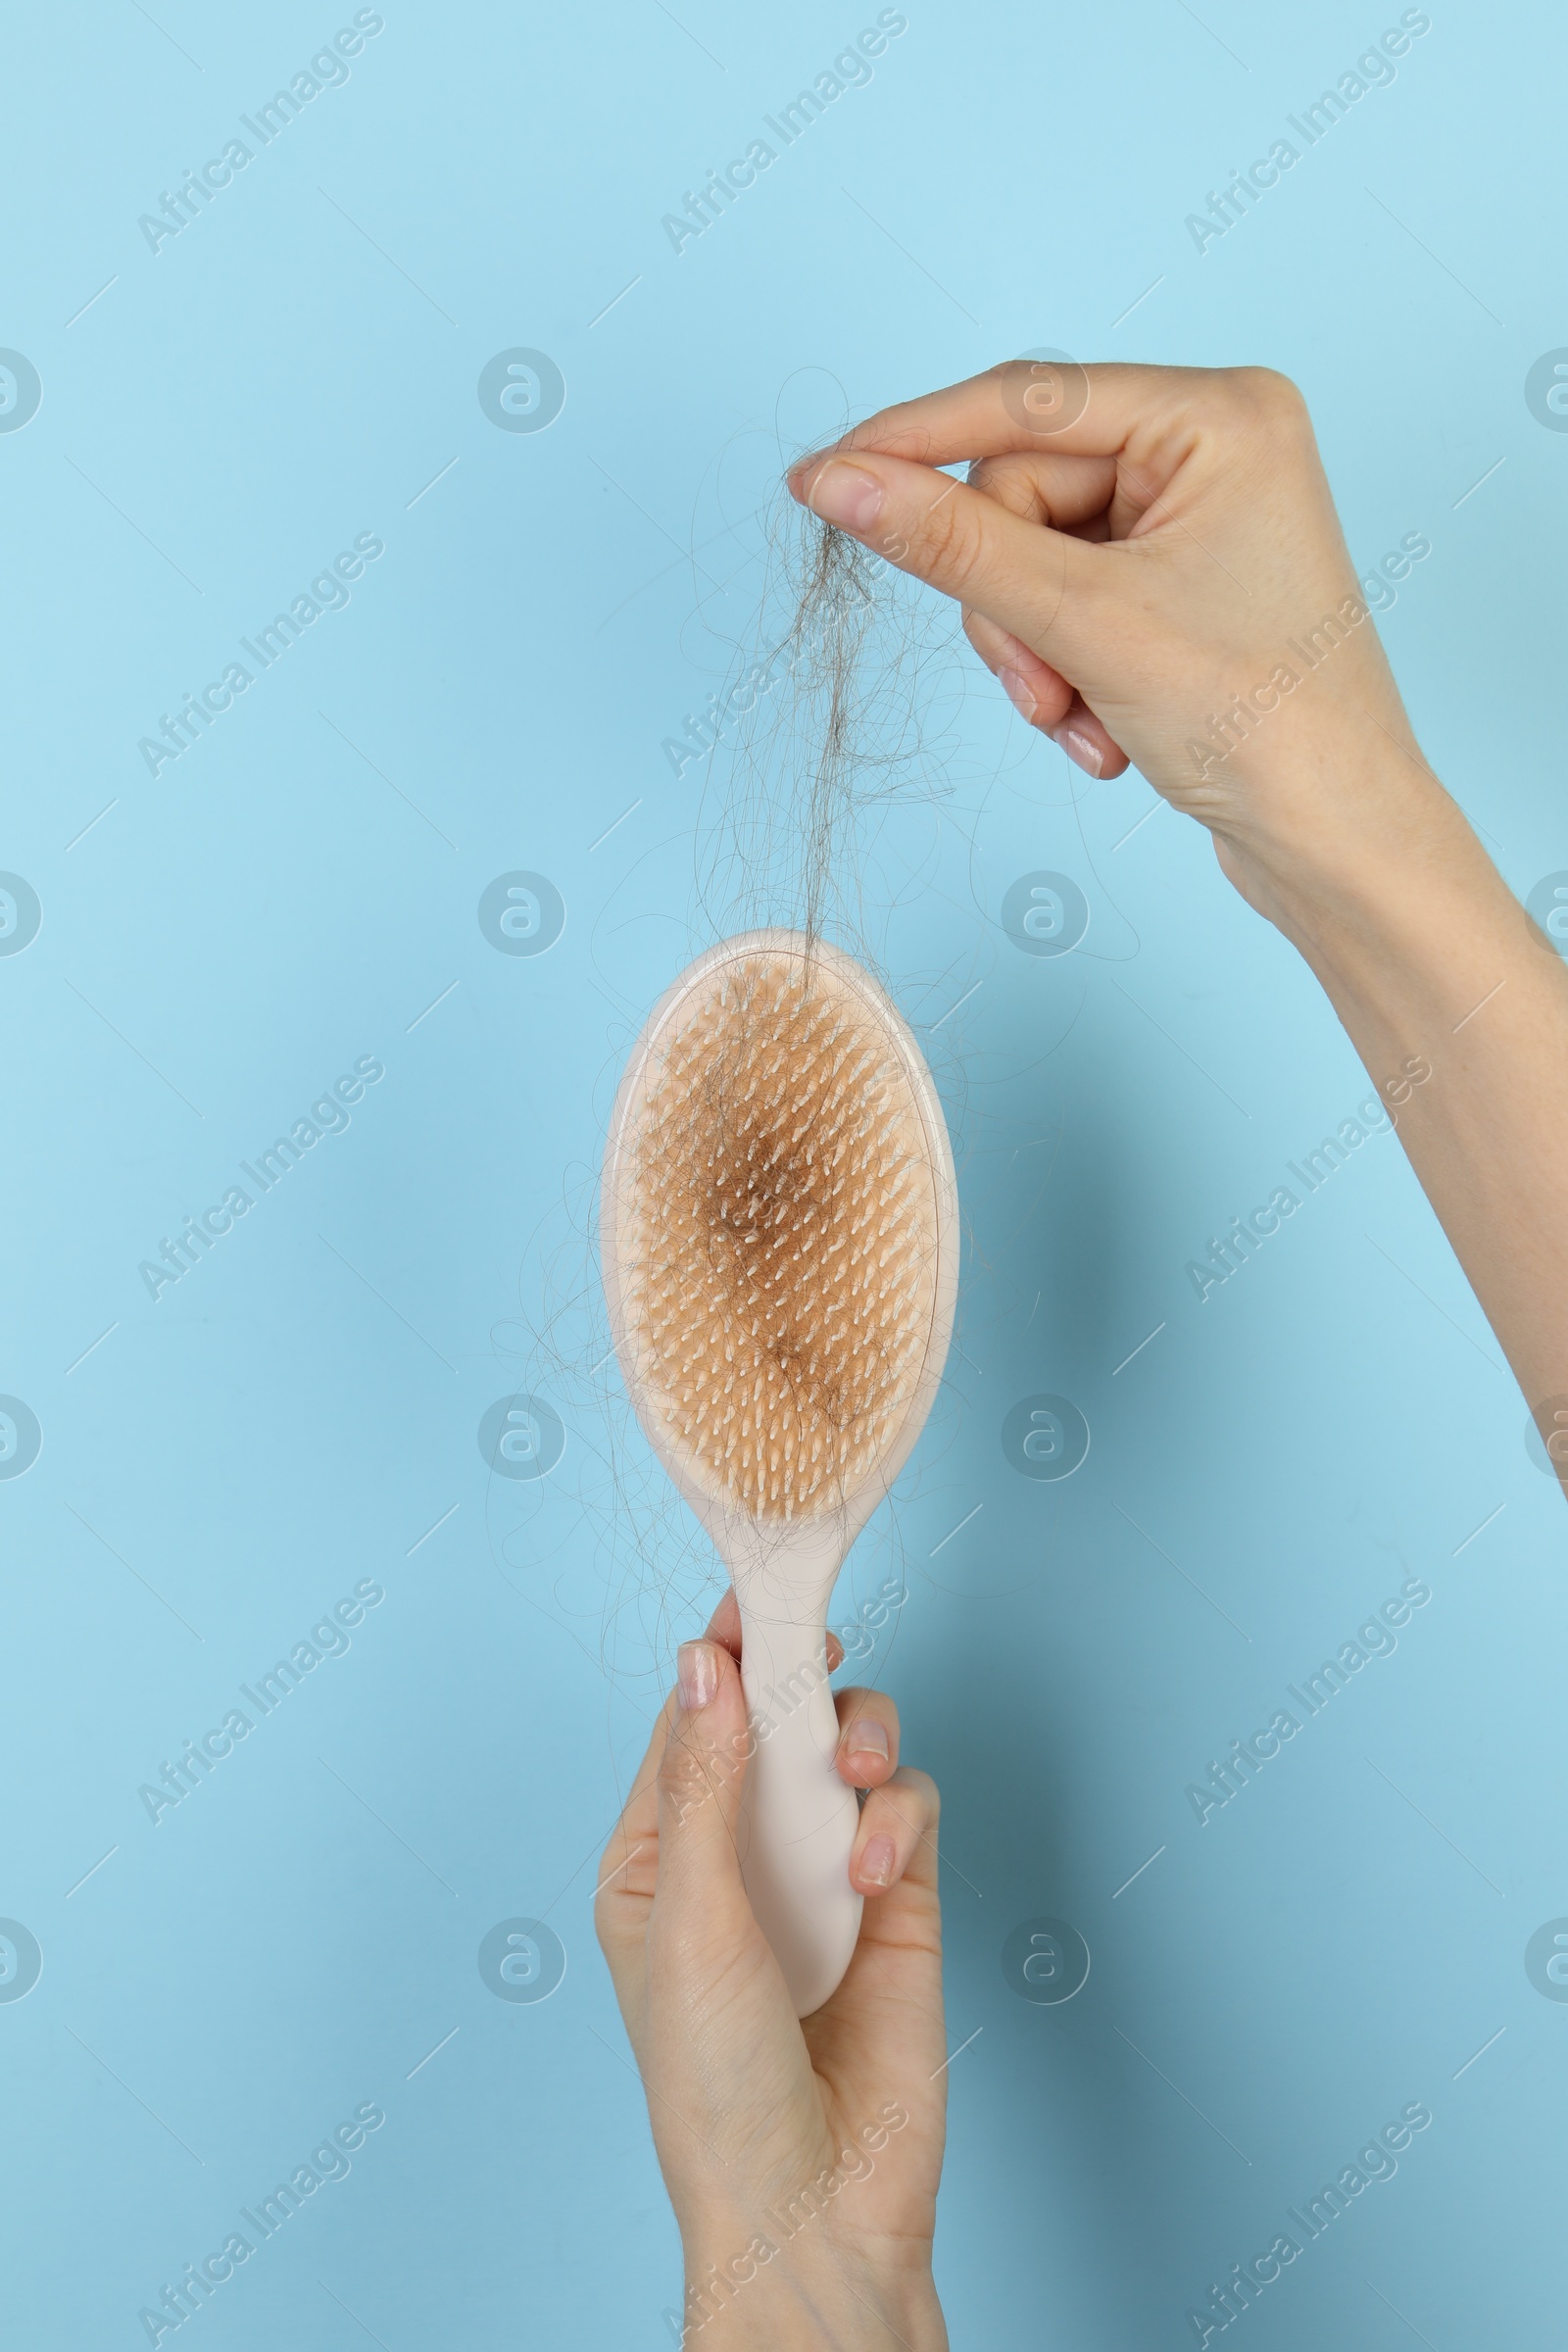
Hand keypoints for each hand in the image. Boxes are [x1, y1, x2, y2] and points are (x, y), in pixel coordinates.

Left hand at [595, 1593, 948, 2349]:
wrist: (813, 2209)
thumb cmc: (715, 2087)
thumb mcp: (689, 1920)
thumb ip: (707, 1784)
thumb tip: (704, 1662)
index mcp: (659, 1854)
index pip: (690, 1719)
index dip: (723, 1649)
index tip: (756, 1588)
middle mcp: (739, 1851)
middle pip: (778, 1716)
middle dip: (800, 1683)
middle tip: (818, 1655)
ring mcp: (820, 1872)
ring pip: (849, 1748)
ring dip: (856, 1744)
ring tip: (851, 1787)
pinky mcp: (896, 1899)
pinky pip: (904, 1809)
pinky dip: (895, 1820)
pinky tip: (873, 1874)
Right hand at [787, 359, 1461, 927]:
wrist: (1335, 844)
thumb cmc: (1263, 724)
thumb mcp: (1084, 622)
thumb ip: (952, 545)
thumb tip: (837, 482)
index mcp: (1219, 413)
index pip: (1023, 402)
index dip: (913, 444)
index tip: (816, 478)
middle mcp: (1212, 447)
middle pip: (1019, 493)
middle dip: (1010, 604)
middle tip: (1038, 686)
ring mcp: (1195, 519)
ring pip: (1030, 560)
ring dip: (1034, 654)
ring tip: (1079, 720)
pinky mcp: (1178, 586)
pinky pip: (1065, 604)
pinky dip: (1065, 673)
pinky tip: (1106, 732)